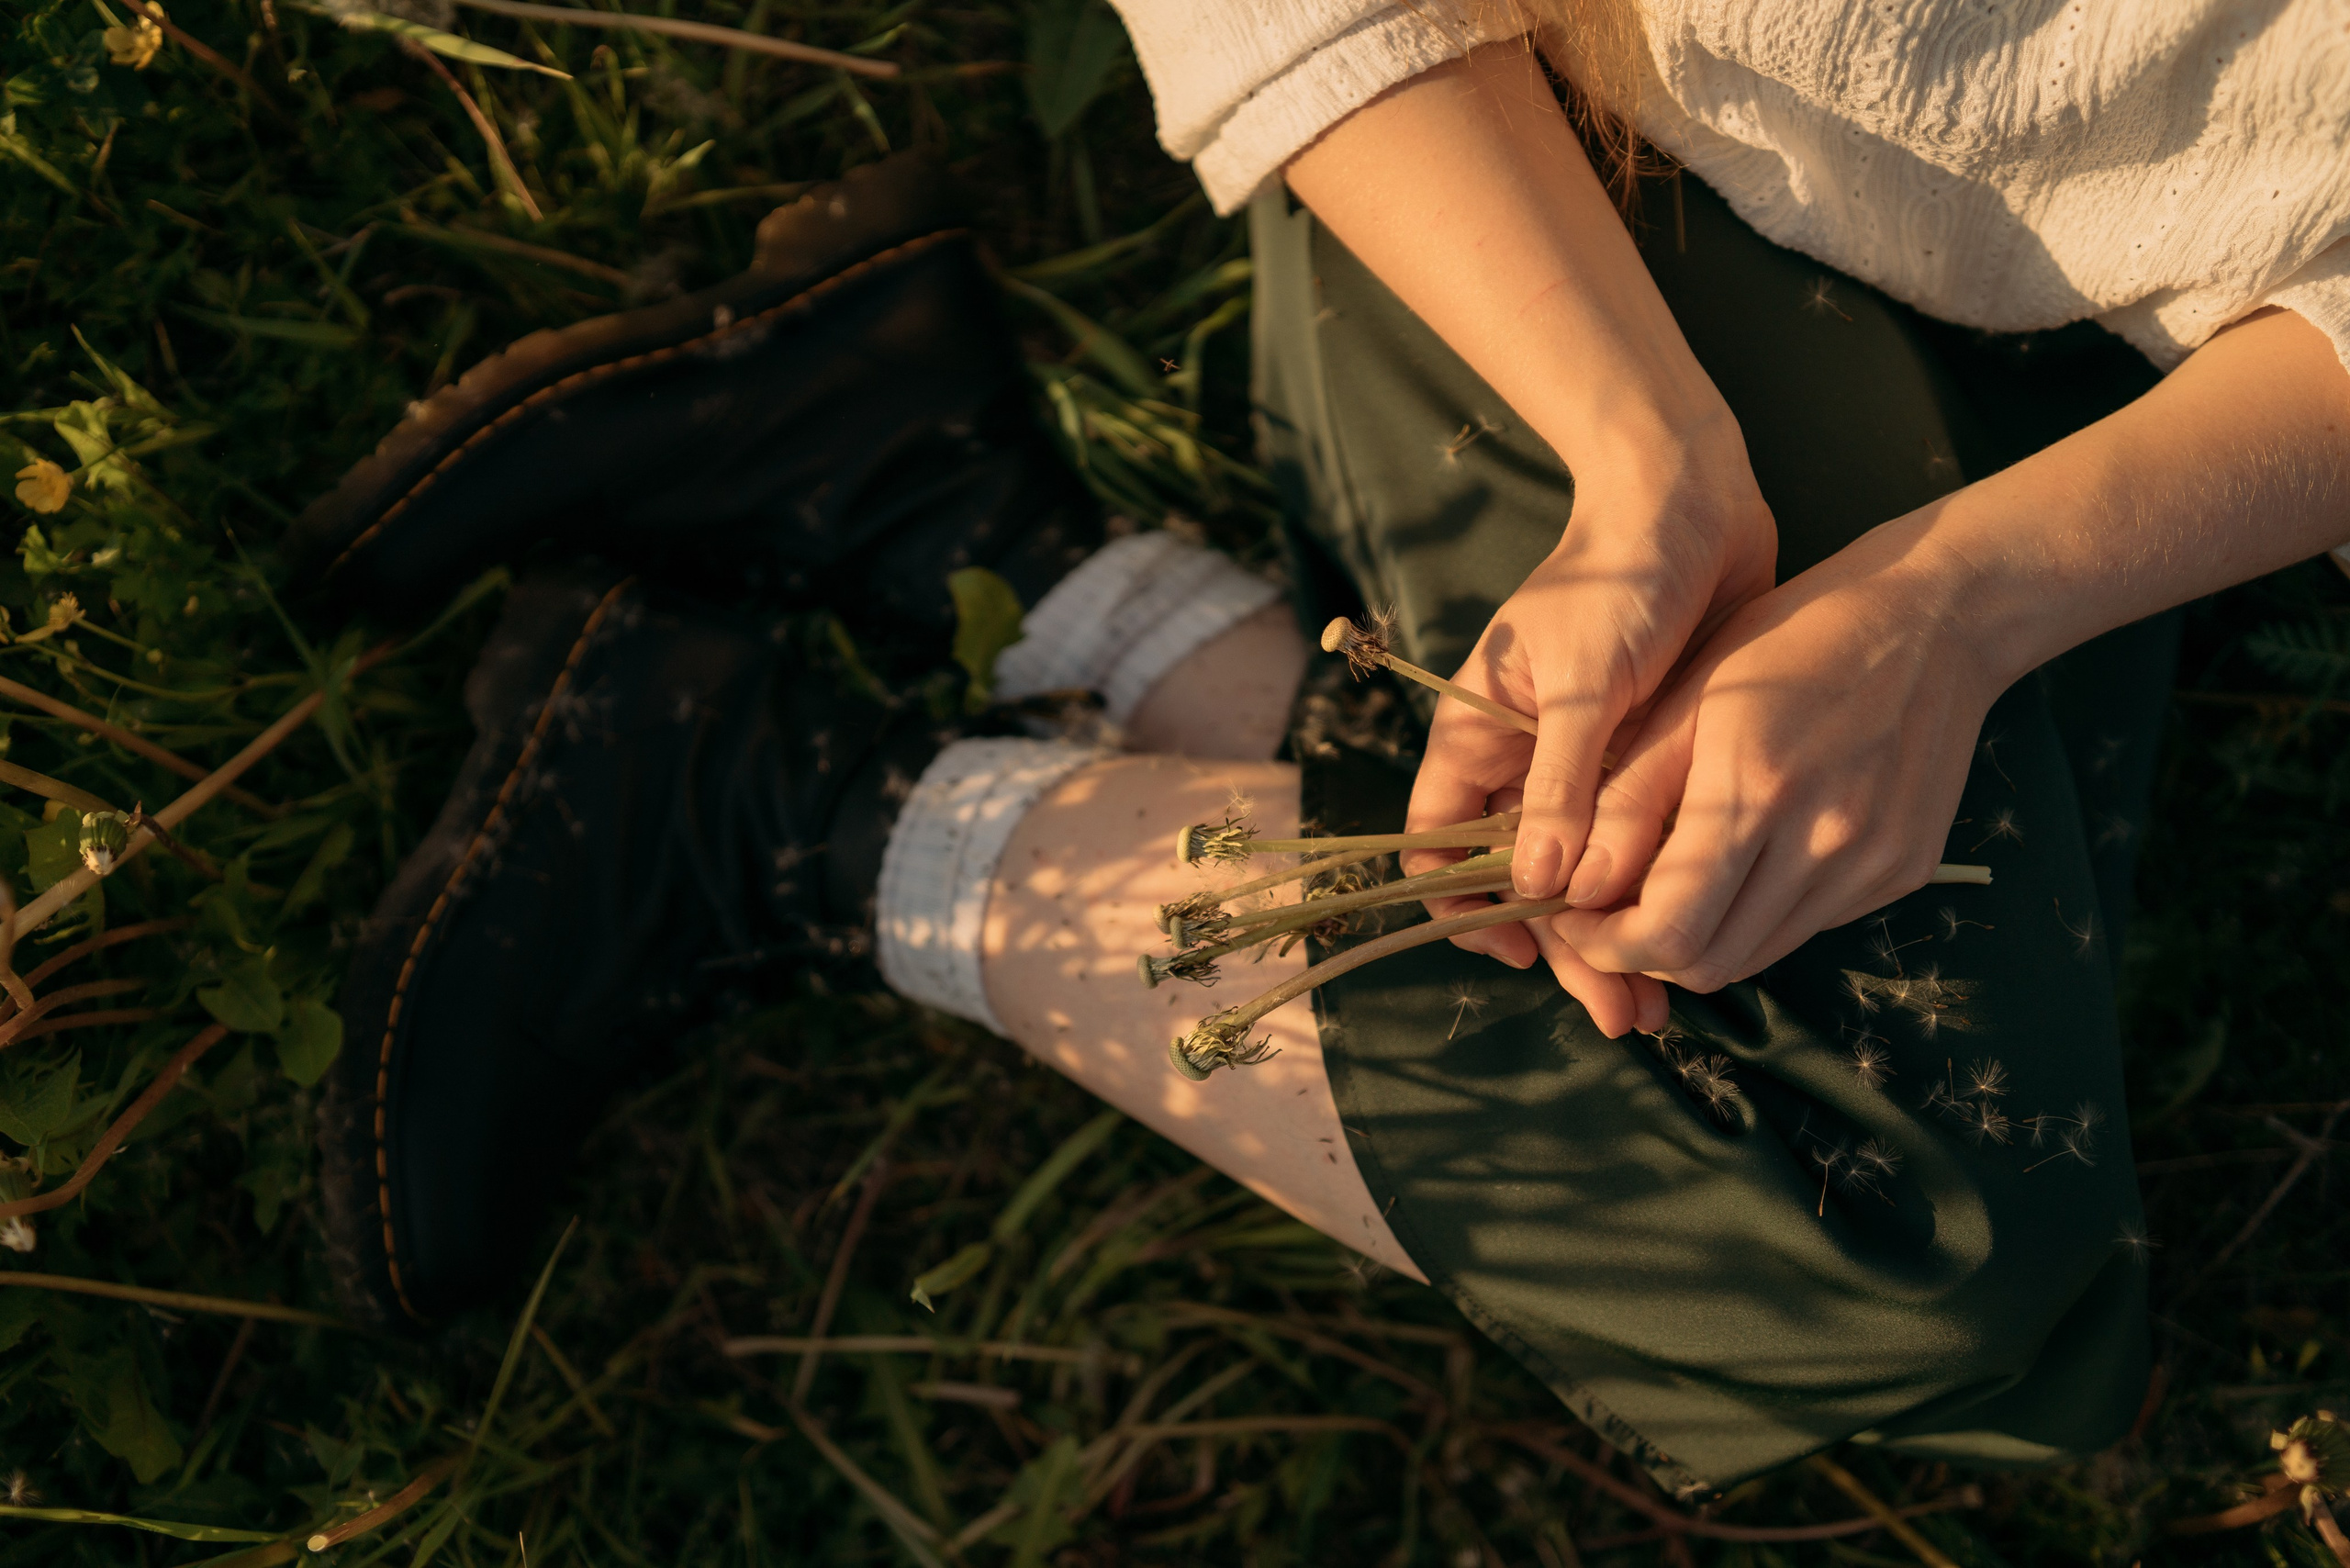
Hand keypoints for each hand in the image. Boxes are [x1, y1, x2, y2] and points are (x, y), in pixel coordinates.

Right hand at [1403, 420, 1776, 1034]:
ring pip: (1586, 873)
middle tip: (1624, 1014)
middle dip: (1568, 950)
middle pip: (1525, 881)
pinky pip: (1643, 843)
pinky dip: (1660, 891)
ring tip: (1664, 1002)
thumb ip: (1562, 787)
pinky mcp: (1649, 755)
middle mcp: (1525, 758)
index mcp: (1479, 733)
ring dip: (1619, 933)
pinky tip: (1697, 930)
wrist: (1692, 497)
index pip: (1441, 846)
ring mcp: (1589, 760)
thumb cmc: (1621, 574)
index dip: (1471, 910)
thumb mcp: (1586, 684)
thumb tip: (1540, 890)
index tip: (1528, 952)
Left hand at [1548, 510, 1998, 991]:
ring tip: (1666, 888)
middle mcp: (1823, 842)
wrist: (1935, 618)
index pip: (1668, 932)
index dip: (1606, 944)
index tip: (1574, 918)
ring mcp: (1871, 865)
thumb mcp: (1687, 698)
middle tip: (1608, 911)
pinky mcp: (1903, 873)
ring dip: (1700, 939)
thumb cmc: (1791, 640)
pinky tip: (1743, 863)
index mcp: (1755, 790)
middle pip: (1710, 964)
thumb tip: (1577, 887)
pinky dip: (1758, 917)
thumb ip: (1628, 801)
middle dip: (1643, 952)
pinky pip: (1807, 927)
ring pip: (1758, 956)